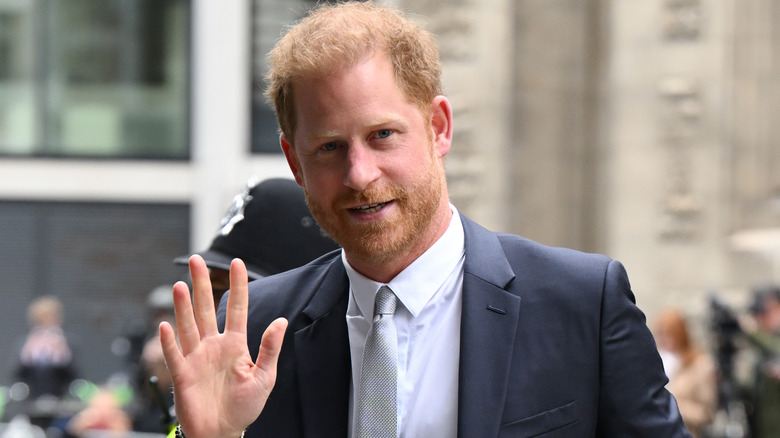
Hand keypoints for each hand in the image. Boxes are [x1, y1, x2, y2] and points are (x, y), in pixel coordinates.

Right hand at [160, 255, 287, 437]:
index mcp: (235, 344)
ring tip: (182, 285)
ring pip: (188, 326)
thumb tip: (281, 321)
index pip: (236, 308)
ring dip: (184, 306)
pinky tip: (166, 325)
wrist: (223, 432)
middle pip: (205, 309)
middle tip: (196, 259)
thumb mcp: (264, 377)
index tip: (238, 263)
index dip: (238, 286)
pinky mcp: (182, 375)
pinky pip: (174, 355)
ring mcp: (196, 358)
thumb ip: (270, 348)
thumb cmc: (244, 406)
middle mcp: (213, 346)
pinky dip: (169, 341)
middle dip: (202, 284)